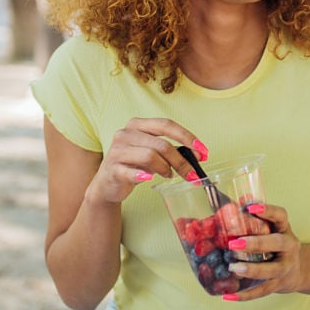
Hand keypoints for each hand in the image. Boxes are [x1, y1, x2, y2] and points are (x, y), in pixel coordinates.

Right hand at [85, 117, 204, 205]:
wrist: (107, 184)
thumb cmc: (134, 165)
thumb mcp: (152, 152)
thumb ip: (170, 150)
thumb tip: (198, 154)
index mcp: (137, 125)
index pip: (166, 124)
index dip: (187, 137)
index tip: (203, 151)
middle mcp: (125, 134)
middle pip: (161, 144)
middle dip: (182, 160)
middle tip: (193, 173)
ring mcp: (116, 151)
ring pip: (150, 156)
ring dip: (166, 169)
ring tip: (169, 175)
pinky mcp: (112, 169)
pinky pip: (131, 172)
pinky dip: (143, 176)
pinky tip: (149, 179)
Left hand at [222, 203, 303, 300]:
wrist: (300, 270)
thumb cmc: (278, 246)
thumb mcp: (273, 230)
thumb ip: (255, 219)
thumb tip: (236, 201)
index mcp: (285, 230)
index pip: (280, 216)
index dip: (267, 210)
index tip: (250, 207)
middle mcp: (289, 248)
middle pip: (277, 243)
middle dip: (256, 243)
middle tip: (234, 243)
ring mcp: (285, 267)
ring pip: (271, 271)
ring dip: (252, 270)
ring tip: (233, 269)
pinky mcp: (278, 285)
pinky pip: (262, 291)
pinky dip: (245, 295)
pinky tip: (228, 295)